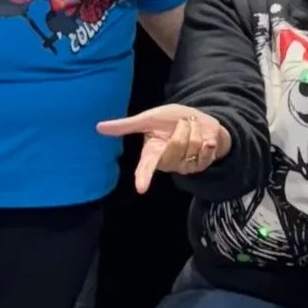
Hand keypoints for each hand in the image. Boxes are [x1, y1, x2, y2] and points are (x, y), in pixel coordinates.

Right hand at [96, 103, 231, 191]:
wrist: (200, 120)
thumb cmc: (171, 120)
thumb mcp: (150, 119)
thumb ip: (127, 125)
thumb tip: (99, 127)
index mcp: (152, 153)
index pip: (145, 168)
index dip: (143, 177)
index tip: (141, 188)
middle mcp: (166, 162)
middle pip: (177, 148)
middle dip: (183, 130)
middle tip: (183, 124)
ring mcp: (184, 166)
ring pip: (193, 147)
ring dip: (196, 131)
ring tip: (193, 130)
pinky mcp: (201, 165)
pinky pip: (207, 153)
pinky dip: (208, 141)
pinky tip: (207, 140)